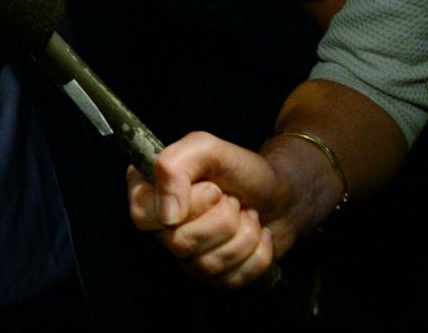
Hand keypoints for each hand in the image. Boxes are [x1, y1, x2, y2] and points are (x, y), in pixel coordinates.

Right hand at [127, 132, 291, 287]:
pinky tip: (258, 235)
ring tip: (248, 214)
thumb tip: (168, 216)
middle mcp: (164, 228)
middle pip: (178, 244)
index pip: (144, 216)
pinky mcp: (215, 277)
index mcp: (152, 193)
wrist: (283, 193)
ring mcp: (188, 257)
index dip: (185, 206)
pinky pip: (233, 279)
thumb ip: (174, 166)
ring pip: (208, 265)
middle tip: (233, 199)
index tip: (213, 189)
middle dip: (222, 219)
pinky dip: (258, 253)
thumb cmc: (241, 169)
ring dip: (243, 234)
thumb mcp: (207, 148)